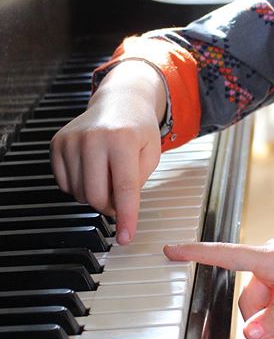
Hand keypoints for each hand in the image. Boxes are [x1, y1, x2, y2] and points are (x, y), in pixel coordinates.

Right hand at [50, 61, 165, 243]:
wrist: (120, 101)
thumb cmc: (139, 129)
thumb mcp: (151, 155)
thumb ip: (137, 183)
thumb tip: (117, 208)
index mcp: (122, 140)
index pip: (124, 189)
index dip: (126, 217)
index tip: (125, 238)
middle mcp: (93, 138)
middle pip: (97, 197)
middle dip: (111, 207)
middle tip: (121, 199)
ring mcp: (72, 140)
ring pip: (80, 193)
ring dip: (97, 195)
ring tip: (109, 177)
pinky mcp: (57, 144)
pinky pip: (66, 184)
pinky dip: (81, 186)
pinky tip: (93, 171)